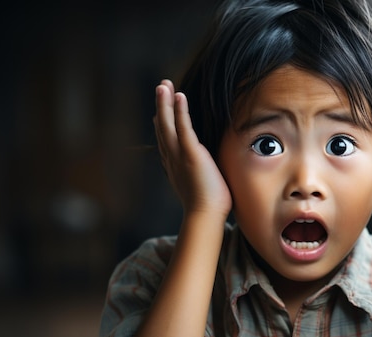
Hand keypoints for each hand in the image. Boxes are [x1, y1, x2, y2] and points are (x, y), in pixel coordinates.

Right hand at [154, 80, 231, 216]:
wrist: (205, 216)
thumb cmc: (209, 207)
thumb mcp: (202, 187)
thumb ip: (203, 176)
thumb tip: (212, 174)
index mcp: (175, 167)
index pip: (166, 142)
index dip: (162, 126)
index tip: (159, 113)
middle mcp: (172, 159)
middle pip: (162, 128)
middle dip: (161, 107)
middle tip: (160, 88)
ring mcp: (179, 155)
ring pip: (168, 124)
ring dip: (165, 102)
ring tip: (163, 84)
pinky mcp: (190, 153)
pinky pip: (184, 127)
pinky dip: (180, 110)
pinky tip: (179, 95)